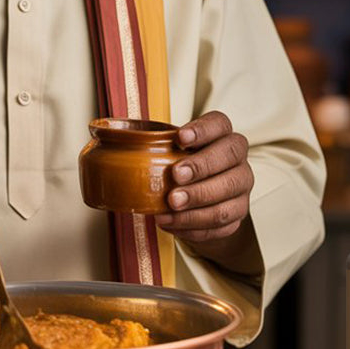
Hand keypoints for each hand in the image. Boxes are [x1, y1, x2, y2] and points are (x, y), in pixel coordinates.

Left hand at [154, 111, 252, 245]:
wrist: (201, 203)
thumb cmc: (181, 168)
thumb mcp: (169, 153)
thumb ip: (153, 145)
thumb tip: (108, 137)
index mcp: (221, 136)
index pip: (220, 123)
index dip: (203, 129)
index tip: (180, 138)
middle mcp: (237, 160)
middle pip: (229, 156)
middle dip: (201, 166)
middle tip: (175, 176)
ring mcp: (241, 189)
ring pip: (228, 194)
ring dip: (197, 202)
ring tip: (170, 206)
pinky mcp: (237, 216)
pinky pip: (221, 223)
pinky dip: (194, 225)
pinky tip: (172, 222)